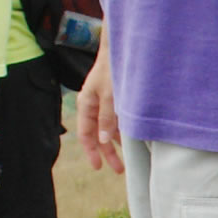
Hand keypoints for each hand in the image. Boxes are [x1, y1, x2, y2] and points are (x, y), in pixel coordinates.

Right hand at [77, 50, 122, 173]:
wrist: (120, 47)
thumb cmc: (112, 69)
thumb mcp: (110, 96)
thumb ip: (107, 118)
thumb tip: (104, 141)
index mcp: (86, 104)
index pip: (86, 135)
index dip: (92, 152)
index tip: (99, 167)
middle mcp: (93, 105)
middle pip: (98, 135)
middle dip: (107, 153)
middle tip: (119, 169)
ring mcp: (104, 102)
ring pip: (108, 129)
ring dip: (116, 144)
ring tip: (127, 159)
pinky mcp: (115, 99)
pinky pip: (116, 120)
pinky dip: (122, 130)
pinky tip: (132, 140)